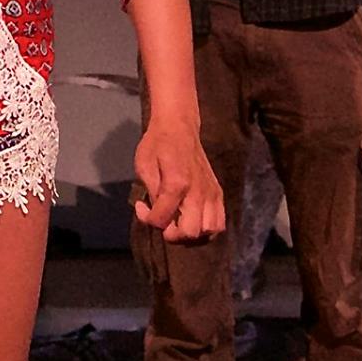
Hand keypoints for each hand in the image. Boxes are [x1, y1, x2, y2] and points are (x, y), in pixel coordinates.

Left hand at [133, 119, 224, 242]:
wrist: (179, 127)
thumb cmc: (157, 144)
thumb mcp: (144, 166)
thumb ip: (152, 193)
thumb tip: (156, 213)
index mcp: (177, 184)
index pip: (162, 220)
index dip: (147, 220)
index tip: (141, 207)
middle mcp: (198, 192)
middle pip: (190, 232)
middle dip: (171, 233)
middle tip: (162, 219)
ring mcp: (212, 193)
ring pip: (209, 231)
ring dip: (191, 233)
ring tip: (178, 222)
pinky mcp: (218, 193)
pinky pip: (219, 222)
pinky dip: (206, 228)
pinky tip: (192, 220)